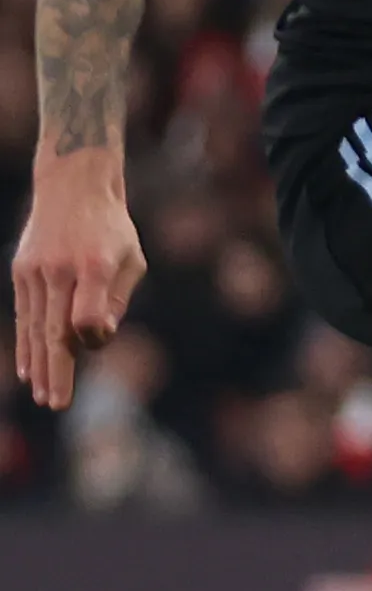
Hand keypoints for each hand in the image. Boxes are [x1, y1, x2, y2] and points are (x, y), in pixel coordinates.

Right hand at [12, 160, 144, 410]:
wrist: (72, 187)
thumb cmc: (112, 228)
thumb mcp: (133, 259)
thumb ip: (117, 299)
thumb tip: (97, 339)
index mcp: (94, 264)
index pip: (86, 313)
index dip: (90, 334)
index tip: (95, 340)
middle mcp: (60, 269)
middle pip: (55, 328)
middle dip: (57, 369)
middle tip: (57, 403)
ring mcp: (35, 271)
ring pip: (35, 326)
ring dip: (38, 364)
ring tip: (43, 394)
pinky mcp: (21, 272)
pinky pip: (24, 315)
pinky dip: (25, 344)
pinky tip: (27, 369)